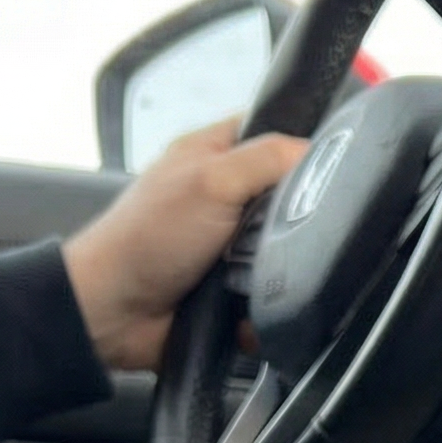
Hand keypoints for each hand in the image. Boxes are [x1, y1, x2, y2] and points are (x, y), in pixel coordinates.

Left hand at [61, 122, 305, 371]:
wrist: (114, 312)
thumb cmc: (147, 236)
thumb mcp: (211, 181)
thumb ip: (267, 158)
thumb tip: (317, 151)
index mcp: (214, 154)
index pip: (272, 130)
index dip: (300, 142)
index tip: (327, 164)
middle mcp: (224, 195)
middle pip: (289, 196)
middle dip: (295, 217)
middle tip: (289, 227)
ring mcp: (230, 244)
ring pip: (286, 249)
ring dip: (282, 266)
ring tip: (266, 272)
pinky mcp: (233, 288)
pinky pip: (272, 292)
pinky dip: (267, 303)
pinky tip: (255, 304)